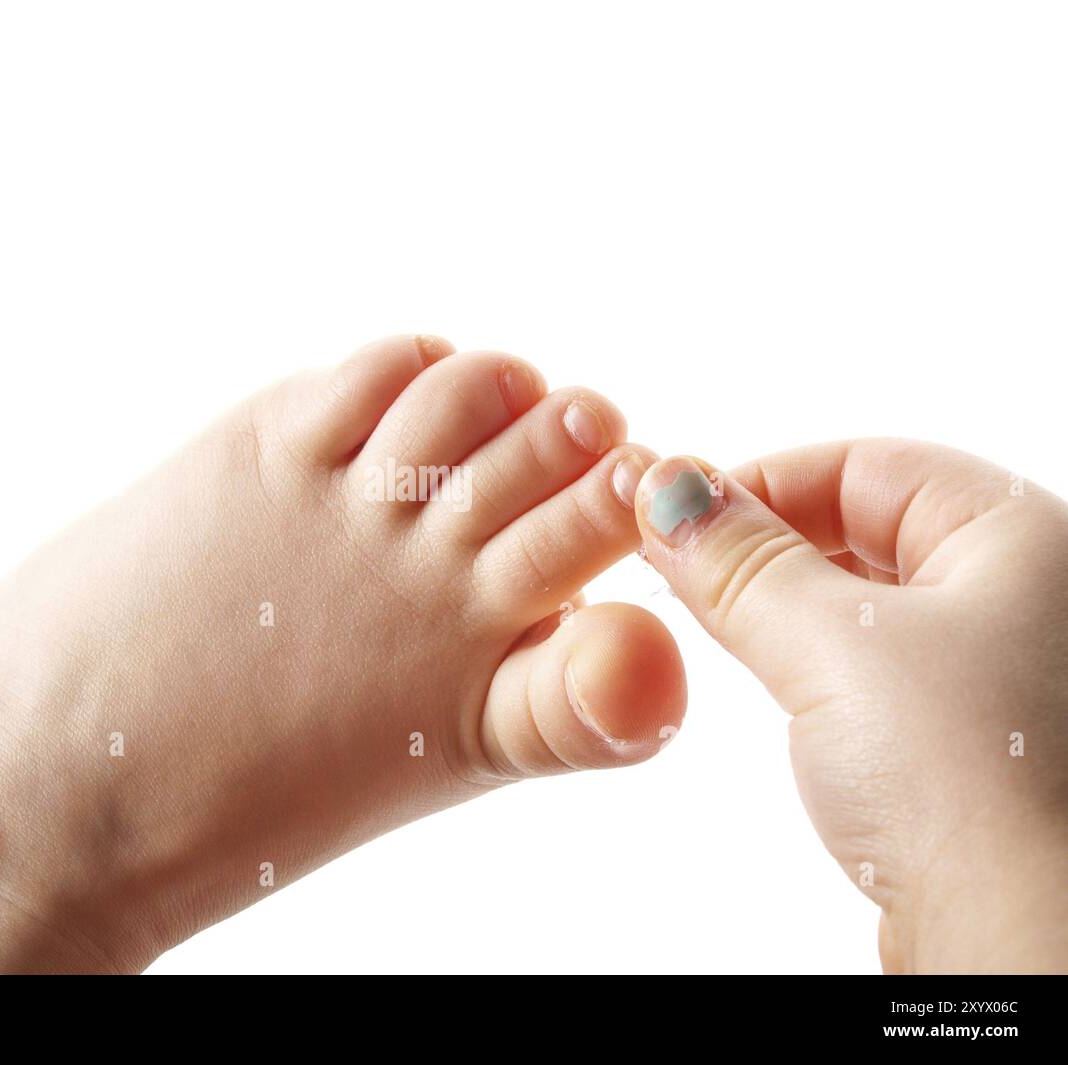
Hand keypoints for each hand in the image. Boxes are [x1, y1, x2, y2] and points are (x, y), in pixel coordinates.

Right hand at [633, 438, 1067, 972]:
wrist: (1018, 939)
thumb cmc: (967, 782)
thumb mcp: (830, 642)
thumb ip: (740, 560)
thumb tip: (667, 492)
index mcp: (1020, 534)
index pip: (863, 465)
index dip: (760, 482)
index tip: (676, 519)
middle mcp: (1027, 589)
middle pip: (866, 525)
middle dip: (767, 545)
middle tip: (684, 573)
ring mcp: (1003, 665)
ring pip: (868, 599)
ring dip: (786, 604)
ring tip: (723, 626)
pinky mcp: (972, 735)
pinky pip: (880, 663)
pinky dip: (817, 660)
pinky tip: (780, 683)